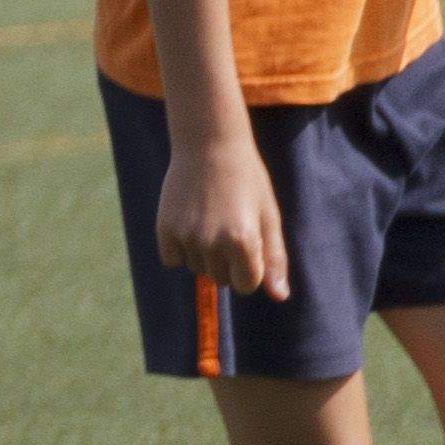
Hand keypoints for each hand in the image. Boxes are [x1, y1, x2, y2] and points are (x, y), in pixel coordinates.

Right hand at [154, 131, 289, 302]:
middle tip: (229, 226)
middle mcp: (212, 242)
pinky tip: (189, 223)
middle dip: (227, 262)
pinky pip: (173, 259)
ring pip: (197, 269)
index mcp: (244, 240)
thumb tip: (280, 297)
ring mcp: (186, 237)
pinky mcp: (164, 230)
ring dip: (204, 254)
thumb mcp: (268, 217)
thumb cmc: (247, 181)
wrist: (209, 146)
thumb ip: (274, 259)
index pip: (246, 284)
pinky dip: (181, 249)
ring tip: (210, 220)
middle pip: (220, 279)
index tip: (250, 245)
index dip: (250, 268)